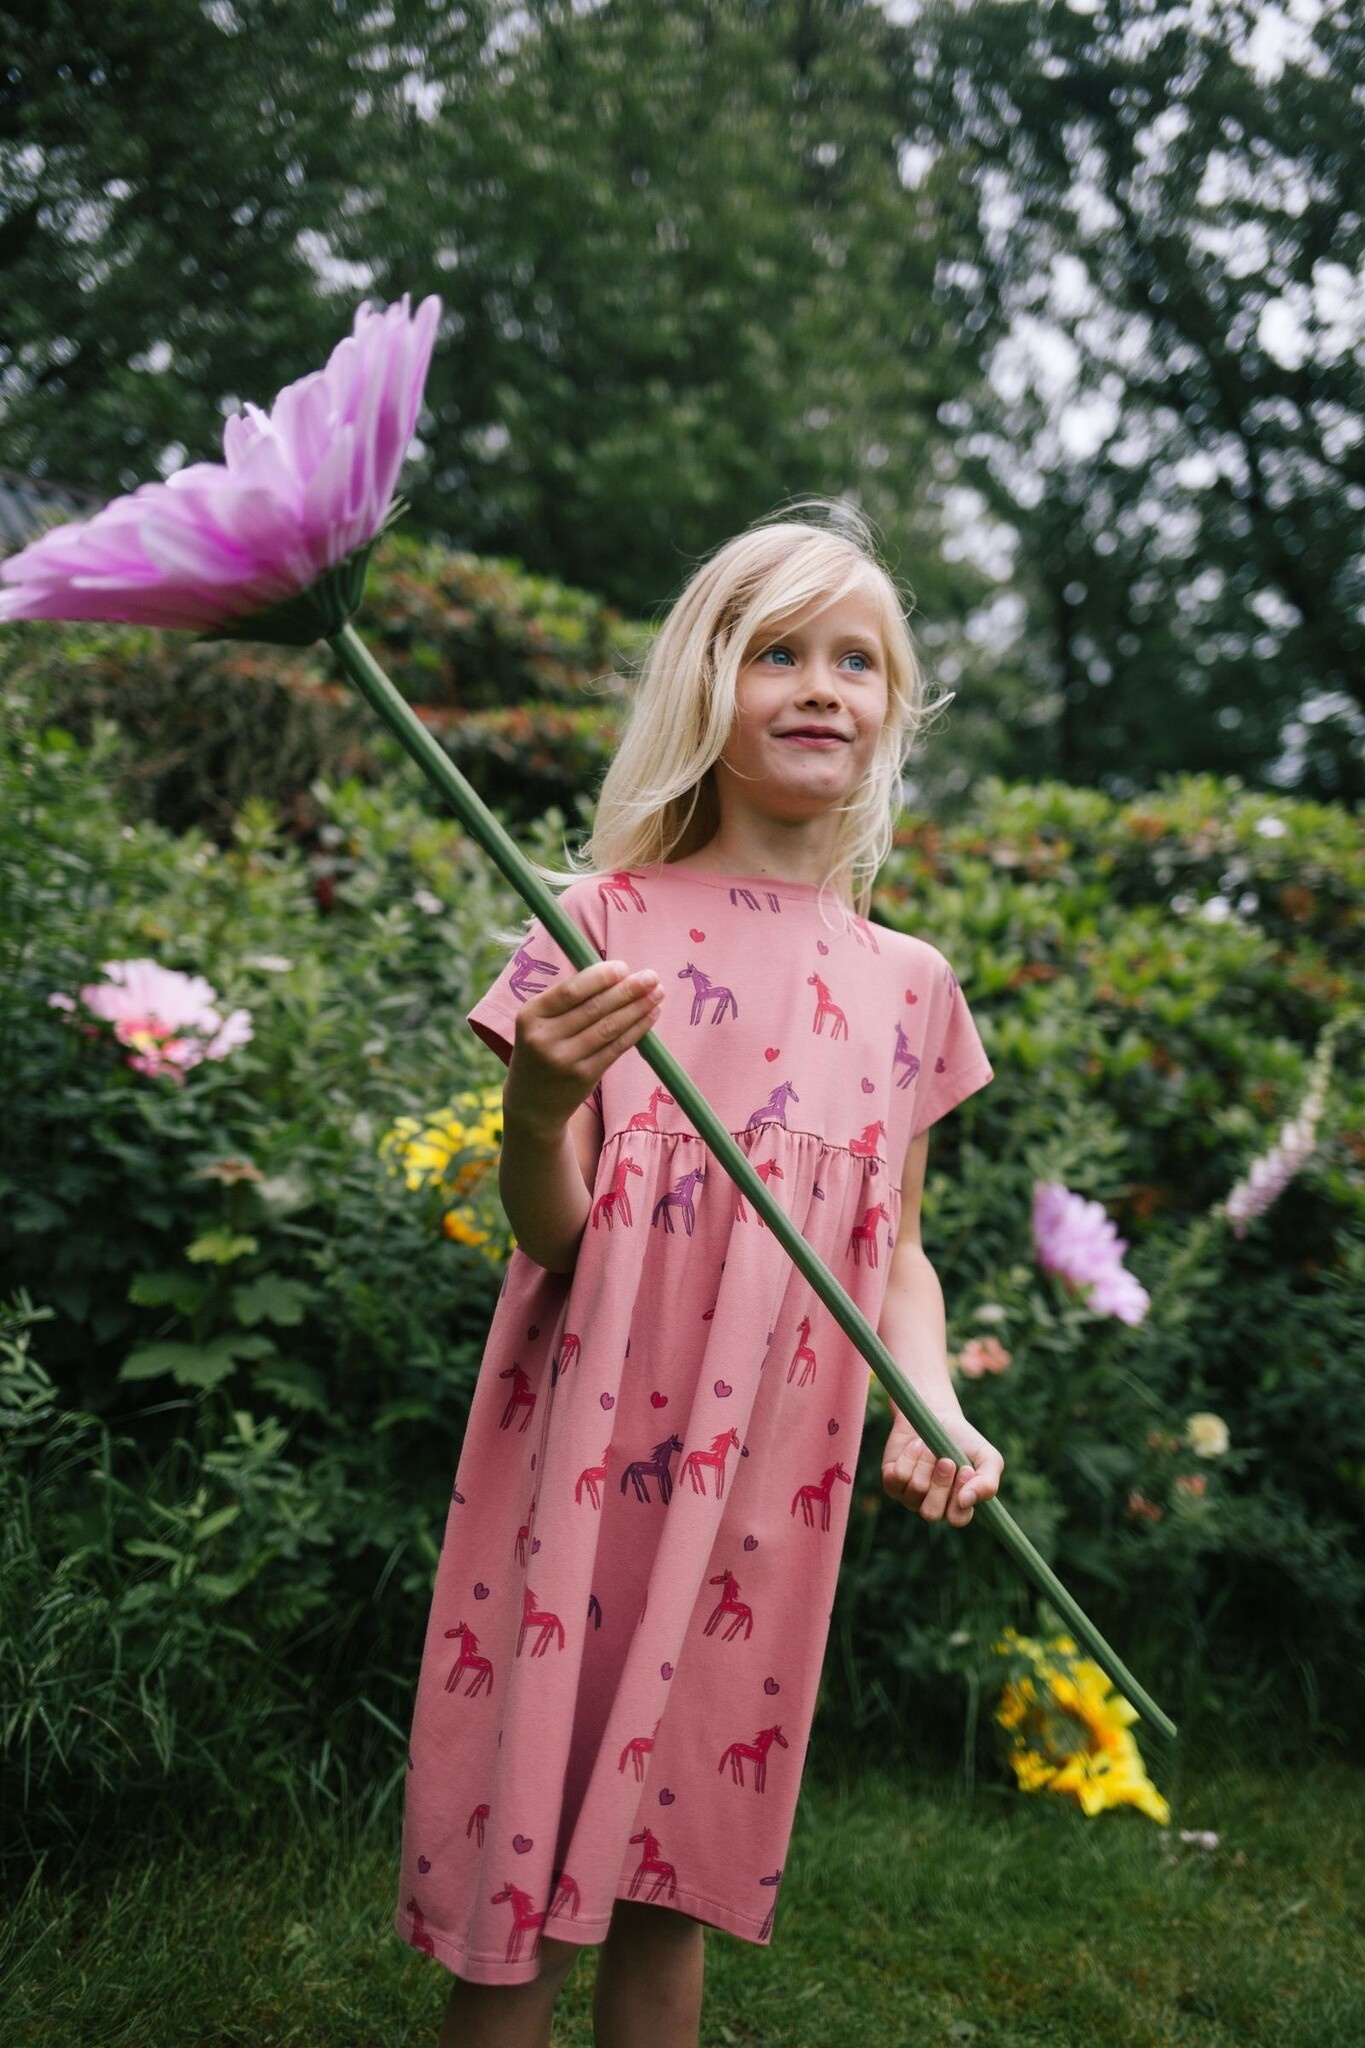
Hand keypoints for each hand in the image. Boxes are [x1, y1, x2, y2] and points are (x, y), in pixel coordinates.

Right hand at [504, 957, 663, 1136]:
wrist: (532, 1102)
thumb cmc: (542, 1048)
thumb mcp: (539, 1022)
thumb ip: (569, 999)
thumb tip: (616, 974)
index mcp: (530, 1015)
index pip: (570, 991)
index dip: (600, 977)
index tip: (623, 967)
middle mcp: (545, 1038)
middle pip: (594, 1008)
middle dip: (627, 990)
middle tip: (651, 977)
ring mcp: (565, 1060)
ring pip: (609, 1027)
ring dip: (638, 1008)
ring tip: (657, 993)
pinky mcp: (584, 1077)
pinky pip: (616, 1048)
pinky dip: (637, 1029)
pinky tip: (651, 1015)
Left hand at [881, 1409, 1003, 1528]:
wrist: (937, 1415)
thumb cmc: (964, 1440)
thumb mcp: (987, 1457)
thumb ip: (987, 1483)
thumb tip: (966, 1502)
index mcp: (957, 1505)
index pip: (957, 1518)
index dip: (959, 1498)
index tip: (965, 1470)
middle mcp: (932, 1505)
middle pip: (931, 1513)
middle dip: (939, 1484)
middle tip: (945, 1459)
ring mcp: (910, 1495)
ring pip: (915, 1490)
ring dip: (925, 1463)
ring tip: (929, 1446)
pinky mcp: (892, 1481)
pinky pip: (897, 1477)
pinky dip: (909, 1457)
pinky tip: (916, 1446)